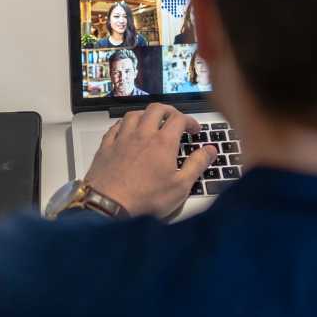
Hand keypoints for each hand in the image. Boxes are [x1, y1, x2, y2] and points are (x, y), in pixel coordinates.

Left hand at [85, 105, 216, 219]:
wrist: (108, 207)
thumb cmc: (145, 199)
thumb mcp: (180, 186)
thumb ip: (197, 164)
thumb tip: (210, 150)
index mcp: (163, 142)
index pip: (179, 118)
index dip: (190, 120)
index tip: (194, 129)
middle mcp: (142, 135)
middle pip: (156, 109)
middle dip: (169, 111)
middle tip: (175, 120)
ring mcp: (122, 139)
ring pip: (134, 114)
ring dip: (146, 114)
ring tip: (152, 122)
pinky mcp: (106, 147)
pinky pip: (115, 127)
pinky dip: (124, 124)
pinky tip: (126, 131)